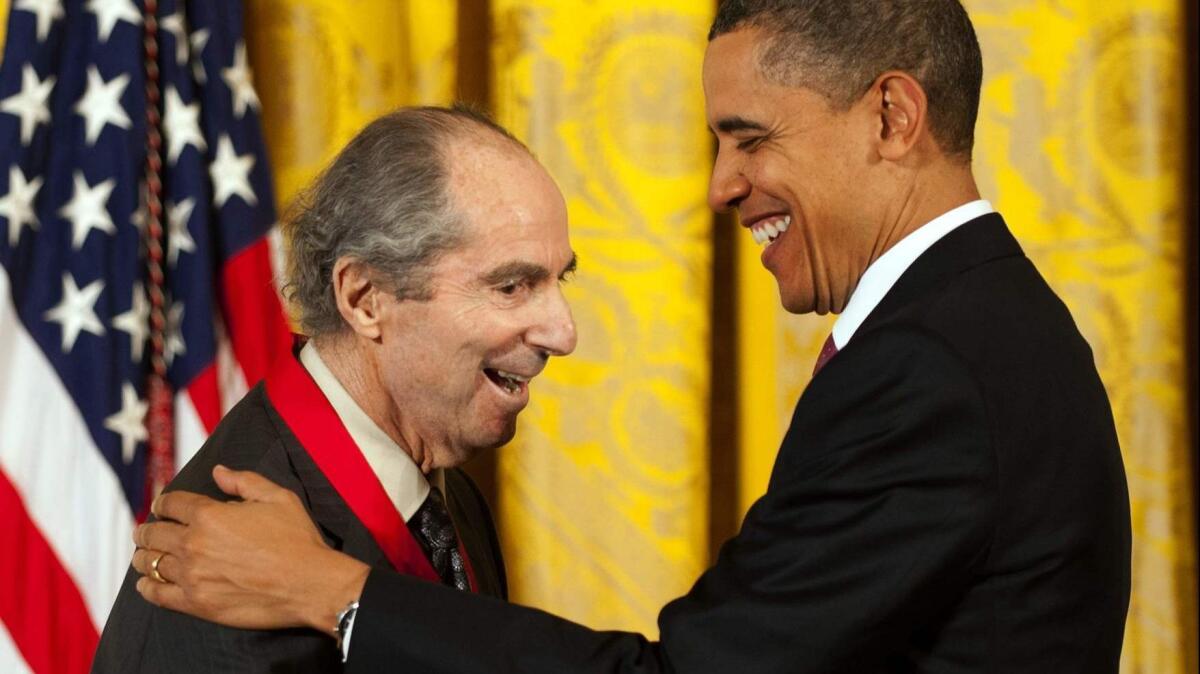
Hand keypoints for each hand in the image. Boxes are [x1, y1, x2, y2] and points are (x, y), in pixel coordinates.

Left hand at [132, 465, 369, 633]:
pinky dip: (147, 587)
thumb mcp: (277, 498)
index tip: (163, 507)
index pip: (171, 504)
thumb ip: (244, 481)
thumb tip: (218, 471)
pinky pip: (156, 595)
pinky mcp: (195, 603)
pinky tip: (146, 582)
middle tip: (146, 531)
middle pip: (153, 533)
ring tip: (144, 556)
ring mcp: (191, 575)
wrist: (309, 584)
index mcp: (209, 515)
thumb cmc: (297, 540)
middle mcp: (193, 544)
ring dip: (144, 556)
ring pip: (149, 563)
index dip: (164, 503)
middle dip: (147, 529)